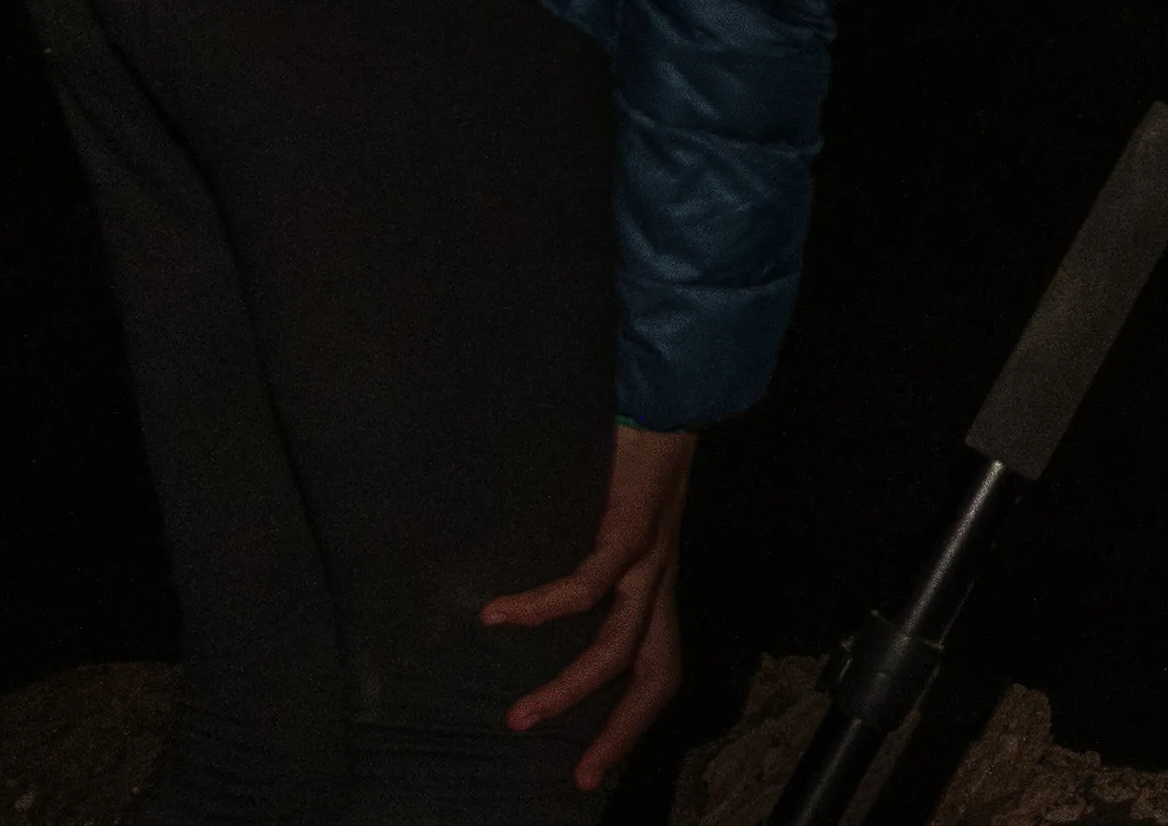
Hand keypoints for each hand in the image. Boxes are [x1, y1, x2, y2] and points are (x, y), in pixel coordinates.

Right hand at [487, 421, 697, 789]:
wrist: (665, 391)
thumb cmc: (629, 455)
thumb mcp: (610, 523)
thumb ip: (591, 563)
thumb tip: (537, 598)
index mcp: (657, 584)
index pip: (658, 669)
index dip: (633, 721)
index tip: (593, 767)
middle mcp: (660, 578)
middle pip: (654, 674)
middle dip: (619, 731)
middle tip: (582, 777)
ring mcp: (650, 554)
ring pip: (619, 644)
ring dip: (571, 688)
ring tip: (519, 716)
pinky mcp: (634, 523)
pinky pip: (591, 583)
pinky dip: (545, 606)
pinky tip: (501, 614)